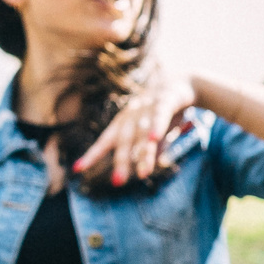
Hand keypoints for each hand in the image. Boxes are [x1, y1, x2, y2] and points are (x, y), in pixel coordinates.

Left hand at [71, 62, 196, 186]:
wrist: (185, 82)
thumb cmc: (165, 111)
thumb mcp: (156, 132)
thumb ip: (151, 148)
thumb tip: (146, 169)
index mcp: (125, 121)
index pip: (106, 140)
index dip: (93, 154)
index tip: (77, 169)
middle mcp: (132, 114)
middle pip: (124, 140)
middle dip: (121, 161)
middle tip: (118, 181)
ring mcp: (147, 106)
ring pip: (143, 132)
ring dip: (143, 153)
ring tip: (143, 173)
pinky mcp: (165, 100)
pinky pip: (160, 115)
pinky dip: (156, 126)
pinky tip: (154, 139)